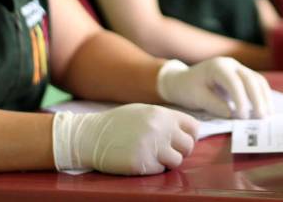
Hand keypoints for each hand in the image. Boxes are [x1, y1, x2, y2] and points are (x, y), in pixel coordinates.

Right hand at [52, 103, 197, 174]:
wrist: (89, 136)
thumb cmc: (117, 124)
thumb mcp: (143, 112)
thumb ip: (165, 119)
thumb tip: (187, 130)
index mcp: (162, 114)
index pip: (193, 127)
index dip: (188, 136)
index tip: (179, 141)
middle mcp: (160, 129)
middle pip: (188, 146)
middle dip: (179, 151)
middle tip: (164, 152)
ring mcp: (152, 147)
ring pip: (177, 161)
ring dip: (166, 162)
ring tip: (151, 156)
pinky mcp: (142, 163)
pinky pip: (159, 170)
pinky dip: (152, 168)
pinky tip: (139, 160)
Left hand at [157, 57, 272, 118]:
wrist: (184, 81)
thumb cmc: (188, 89)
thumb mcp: (196, 98)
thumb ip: (214, 105)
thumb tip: (232, 114)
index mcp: (218, 66)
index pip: (234, 82)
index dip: (241, 99)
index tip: (243, 116)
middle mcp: (231, 64)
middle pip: (250, 79)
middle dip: (257, 99)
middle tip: (262, 118)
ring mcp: (239, 68)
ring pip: (257, 80)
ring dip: (264, 98)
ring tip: (268, 116)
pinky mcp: (243, 76)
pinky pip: (257, 84)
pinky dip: (263, 96)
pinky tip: (266, 110)